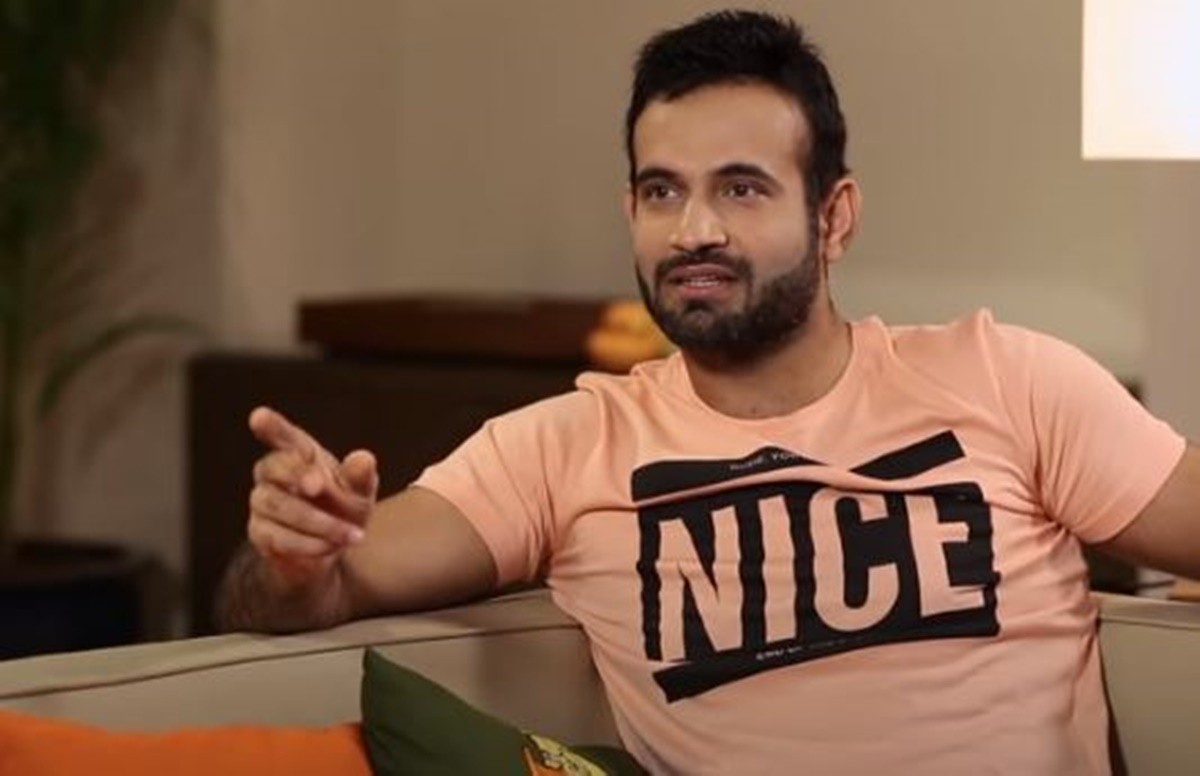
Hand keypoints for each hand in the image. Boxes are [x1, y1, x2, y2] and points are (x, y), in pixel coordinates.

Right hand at [246, 406, 378, 586]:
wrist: (332, 549)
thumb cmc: (343, 508)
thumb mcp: (360, 492)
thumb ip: (360, 476)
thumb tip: (364, 459)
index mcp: (300, 453)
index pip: (283, 436)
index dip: (271, 426)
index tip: (259, 417)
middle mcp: (274, 474)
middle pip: (273, 467)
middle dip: (296, 474)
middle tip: (319, 486)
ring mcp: (263, 503)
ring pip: (277, 505)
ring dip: (316, 521)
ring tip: (350, 534)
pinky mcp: (259, 533)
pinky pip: (277, 537)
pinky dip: (309, 544)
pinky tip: (332, 546)